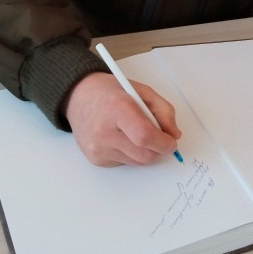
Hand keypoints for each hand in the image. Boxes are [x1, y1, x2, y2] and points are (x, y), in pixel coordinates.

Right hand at [63, 72, 181, 166]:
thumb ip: (163, 110)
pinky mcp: (95, 159)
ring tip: (137, 132)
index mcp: (117, 108)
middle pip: (143, 155)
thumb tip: (174, 134)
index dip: (163, 142)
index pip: (144, 136)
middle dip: (159, 150)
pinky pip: (124, 163)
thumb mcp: (141, 90)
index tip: (171, 141)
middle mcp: (104, 131)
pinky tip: (122, 137)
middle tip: (161, 139)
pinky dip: (131, 153)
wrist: (78, 96)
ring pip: (136, 162)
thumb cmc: (111, 91)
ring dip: (145, 151)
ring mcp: (98, 148)